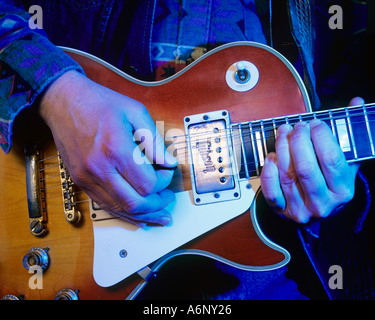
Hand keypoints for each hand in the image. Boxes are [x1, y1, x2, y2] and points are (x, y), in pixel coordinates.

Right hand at [39, 71, 176, 225]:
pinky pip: (105, 206)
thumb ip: (154, 140)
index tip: (167, 172)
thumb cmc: (98, 104)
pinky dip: (124, 213)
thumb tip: (168, 162)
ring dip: (143, 215)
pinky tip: (137, 215)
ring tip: (159, 215)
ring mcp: (87, 178)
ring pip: (119, 210)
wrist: (63, 102)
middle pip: (134, 203)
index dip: (164, 182)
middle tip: (167, 198)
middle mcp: (99, 168)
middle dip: (157, 205)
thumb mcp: (134, 112)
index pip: (147, 183)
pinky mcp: (81, 181)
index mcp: (116, 149)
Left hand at [260, 97, 363, 222]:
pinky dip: (268, 173)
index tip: (315, 123)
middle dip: (298, 140)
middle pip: (306, 168)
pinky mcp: (281, 211)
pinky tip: (271, 157)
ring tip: (283, 133)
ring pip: (287, 175)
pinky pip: (271, 192)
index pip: (331, 159)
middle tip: (297, 126)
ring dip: (281, 148)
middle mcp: (323, 203)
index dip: (321, 137)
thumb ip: (349, 133)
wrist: (317, 207)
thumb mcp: (345, 160)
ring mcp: (301, 209)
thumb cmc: (330, 179)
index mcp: (343, 190)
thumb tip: (356, 102)